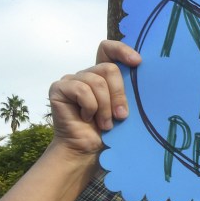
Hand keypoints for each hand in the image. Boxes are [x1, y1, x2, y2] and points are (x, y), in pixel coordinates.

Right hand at [48, 42, 140, 156]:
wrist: (87, 151)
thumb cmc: (108, 132)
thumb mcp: (123, 109)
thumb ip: (127, 92)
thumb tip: (140, 74)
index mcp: (103, 76)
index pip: (108, 50)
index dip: (122, 50)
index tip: (137, 62)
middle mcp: (87, 74)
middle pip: (109, 69)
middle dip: (118, 94)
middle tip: (121, 117)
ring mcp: (72, 80)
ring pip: (96, 82)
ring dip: (105, 107)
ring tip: (105, 124)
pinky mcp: (59, 88)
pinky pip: (81, 90)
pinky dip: (90, 107)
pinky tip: (87, 118)